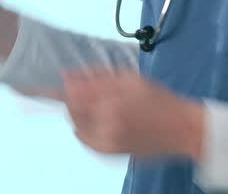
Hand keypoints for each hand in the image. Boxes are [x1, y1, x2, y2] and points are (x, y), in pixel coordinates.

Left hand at [61, 67, 205, 161]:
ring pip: (77, 126)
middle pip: (71, 111)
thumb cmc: (159, 100)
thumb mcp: (130, 79)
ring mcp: (108, 142)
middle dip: (73, 99)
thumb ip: (98, 77)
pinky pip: (86, 140)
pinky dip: (85, 129)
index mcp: (112, 103)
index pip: (71, 96)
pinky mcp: (111, 153)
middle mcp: (107, 125)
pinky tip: (101, 121)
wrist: (181, 129)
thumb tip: (69, 75)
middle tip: (86, 92)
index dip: (56, 88)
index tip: (46, 84)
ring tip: (100, 107)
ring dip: (79, 114)